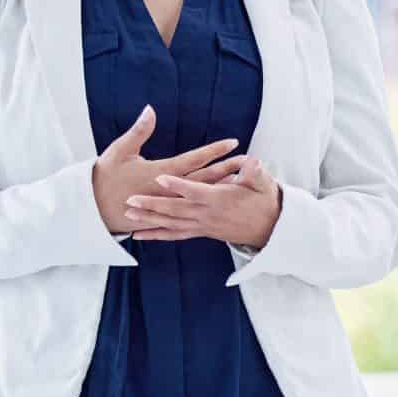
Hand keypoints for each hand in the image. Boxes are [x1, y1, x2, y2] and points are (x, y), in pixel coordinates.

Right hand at [92, 106, 240, 234]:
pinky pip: (188, 212)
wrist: (92, 210)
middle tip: (249, 161)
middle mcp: (169, 190)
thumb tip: (150, 109)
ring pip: (200, 196)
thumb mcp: (120, 151)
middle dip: (228, 169)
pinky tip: (218, 202)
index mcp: (161, 173)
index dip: (215, 151)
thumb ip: (139, 130)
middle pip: (205, 179)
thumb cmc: (105, 177)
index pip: (195, 160)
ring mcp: (167, 205)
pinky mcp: (162, 215)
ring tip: (241, 181)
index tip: (233, 142)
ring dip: (221, 187)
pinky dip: (205, 205)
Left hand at [124, 155, 282, 247]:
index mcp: (219, 199)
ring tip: (128, 217)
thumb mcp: (263, 184)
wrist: (269, 228)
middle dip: (152, 205)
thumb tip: (253, 161)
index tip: (159, 177)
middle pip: (176, 210)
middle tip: (131, 201)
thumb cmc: (264, 200)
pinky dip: (157, 235)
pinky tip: (139, 235)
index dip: (177, 184)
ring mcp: (202, 226)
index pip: (194, 191)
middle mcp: (207, 215)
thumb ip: (254, 172)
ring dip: (149, 221)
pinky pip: (175, 235)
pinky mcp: (200, 232)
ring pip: (171, 225)